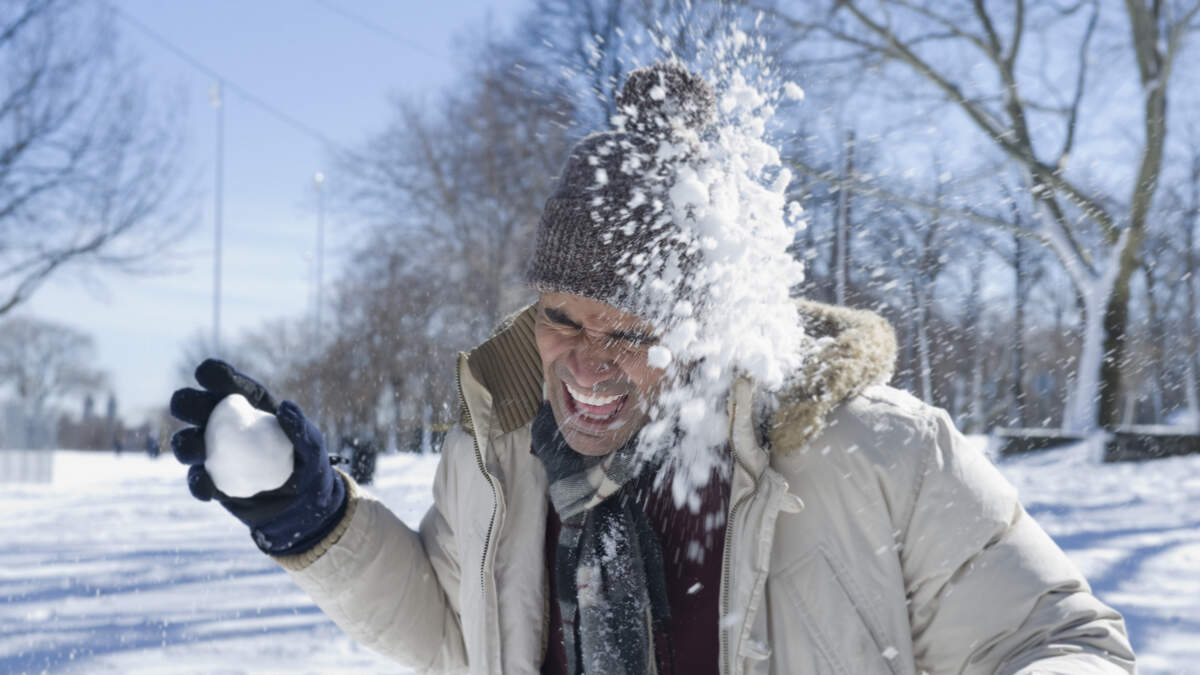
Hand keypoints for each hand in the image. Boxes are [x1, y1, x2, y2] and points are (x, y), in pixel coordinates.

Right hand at [170, 359, 346, 554]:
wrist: (303, 502)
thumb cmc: (308, 463)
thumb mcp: (312, 444)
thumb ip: (300, 426)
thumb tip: (285, 407)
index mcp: (248, 405)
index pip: (227, 384)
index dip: (212, 375)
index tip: (204, 374)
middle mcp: (224, 424)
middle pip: (194, 408)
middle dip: (185, 404)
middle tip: (184, 406)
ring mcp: (215, 452)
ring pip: (187, 443)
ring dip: (185, 444)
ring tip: (195, 451)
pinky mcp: (213, 481)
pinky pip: (198, 481)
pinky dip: (198, 484)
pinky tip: (206, 488)